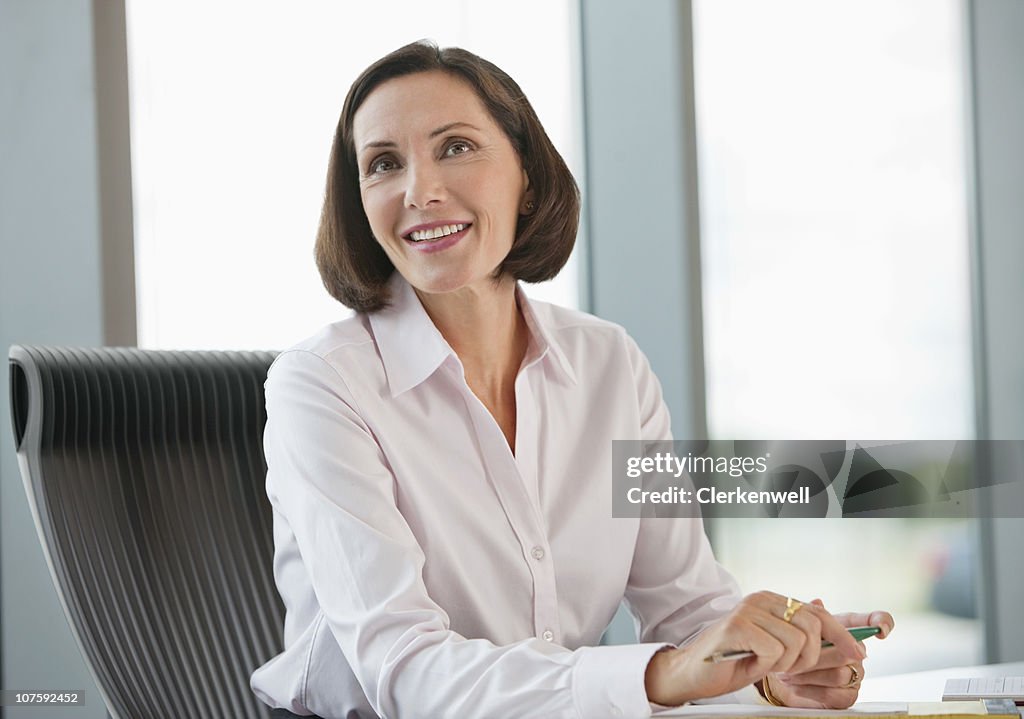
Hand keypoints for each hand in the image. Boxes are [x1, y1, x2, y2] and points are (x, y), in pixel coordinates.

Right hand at [644, 591, 866, 705]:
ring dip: (786, 665)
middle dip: (811, 656)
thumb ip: (801, 638)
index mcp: (770, 601)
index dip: (842, 634)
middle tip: (788, 669)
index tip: (858, 653)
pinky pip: (775, 651)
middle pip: (813, 626)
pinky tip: (752, 664)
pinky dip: (769, 666)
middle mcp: (760, 600)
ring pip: (797, 642)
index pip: (818, 613)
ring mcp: (748, 611)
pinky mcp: (738, 627)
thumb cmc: (733, 662)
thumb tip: (846, 638)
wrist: (693, 673)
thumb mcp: (774, 650)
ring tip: (764, 666)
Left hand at [764, 599, 894, 708]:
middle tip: (793, 657)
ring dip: (809, 674)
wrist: (780, 675)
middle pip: (848, 653)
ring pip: (839, 675)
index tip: (880, 629)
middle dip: (815, 656)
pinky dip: (809, 690)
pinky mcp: (847, 697)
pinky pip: (834, 695)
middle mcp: (856, 653)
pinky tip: (794, 685)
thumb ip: (809, 615)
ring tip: (788, 671)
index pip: (874, 621)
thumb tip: (818, 602)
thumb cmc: (793, 647)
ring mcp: (855, 676)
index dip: (883, 622)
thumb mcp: (797, 627)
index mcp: (847, 630)